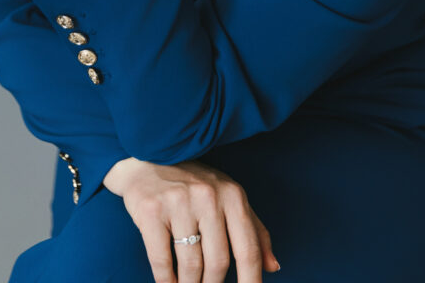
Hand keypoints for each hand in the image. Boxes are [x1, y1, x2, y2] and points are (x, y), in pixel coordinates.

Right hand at [103, 157, 280, 281]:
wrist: (151, 155)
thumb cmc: (195, 182)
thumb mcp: (229, 197)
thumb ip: (254, 230)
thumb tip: (273, 267)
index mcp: (232, 195)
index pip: (247, 250)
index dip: (251, 281)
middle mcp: (207, 196)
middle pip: (218, 263)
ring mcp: (178, 202)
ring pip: (191, 266)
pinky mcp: (151, 210)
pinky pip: (162, 261)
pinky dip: (165, 282)